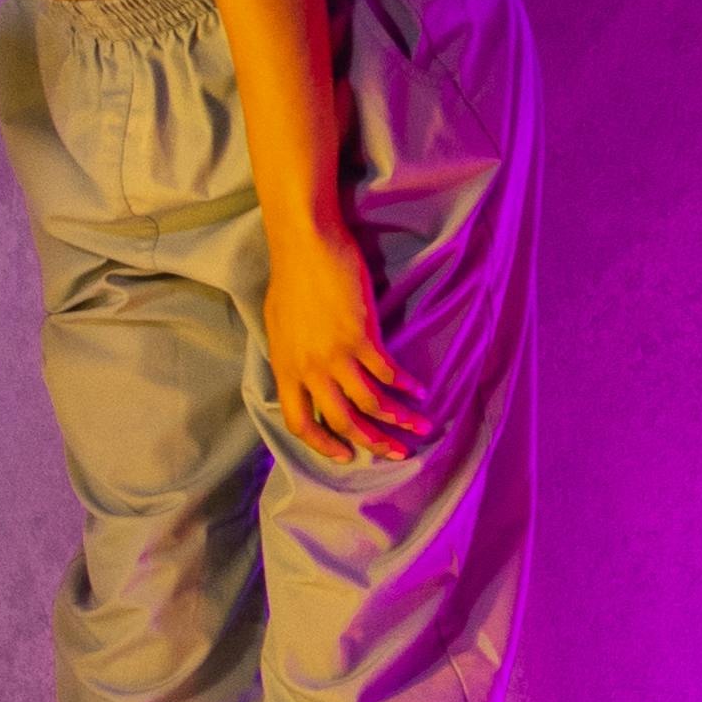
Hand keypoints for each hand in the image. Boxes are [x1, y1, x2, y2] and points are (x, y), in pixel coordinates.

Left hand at [258, 209, 432, 463]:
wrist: (305, 245)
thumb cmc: (291, 278)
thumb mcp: (279, 328)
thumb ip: (292, 358)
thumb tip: (305, 376)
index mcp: (285, 369)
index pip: (300, 423)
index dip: (323, 444)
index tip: (345, 455)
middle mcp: (309, 370)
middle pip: (343, 421)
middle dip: (373, 443)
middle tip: (397, 453)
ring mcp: (335, 355)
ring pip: (371, 403)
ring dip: (400, 420)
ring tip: (421, 428)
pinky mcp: (361, 337)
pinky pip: (388, 373)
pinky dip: (407, 386)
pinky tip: (421, 390)